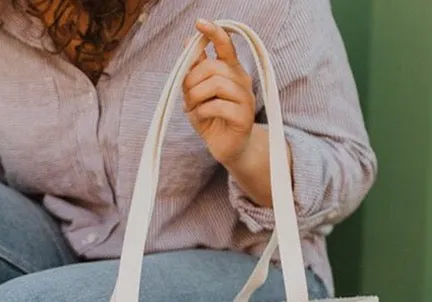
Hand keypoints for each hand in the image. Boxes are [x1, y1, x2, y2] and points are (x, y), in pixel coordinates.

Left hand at [183, 20, 257, 168]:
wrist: (227, 148)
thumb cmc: (212, 118)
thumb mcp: (199, 92)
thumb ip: (196, 70)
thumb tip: (188, 41)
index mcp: (232, 70)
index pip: (226, 45)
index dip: (213, 33)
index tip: (199, 23)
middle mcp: (242, 80)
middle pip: (214, 67)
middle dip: (193, 80)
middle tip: (185, 95)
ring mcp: (246, 98)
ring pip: (216, 85)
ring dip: (196, 96)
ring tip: (192, 107)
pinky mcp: (244, 117)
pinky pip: (218, 106)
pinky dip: (202, 112)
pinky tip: (200, 118)